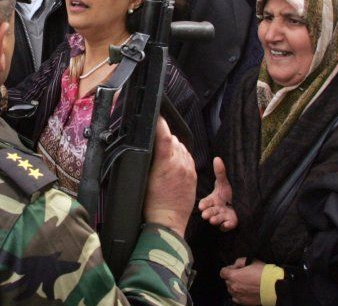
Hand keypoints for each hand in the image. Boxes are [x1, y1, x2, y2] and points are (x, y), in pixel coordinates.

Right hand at [144, 117, 195, 234]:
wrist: (168, 221)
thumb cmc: (152, 203)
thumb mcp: (144, 178)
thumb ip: (149, 159)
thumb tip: (149, 145)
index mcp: (165, 163)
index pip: (164, 136)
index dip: (160, 123)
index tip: (156, 116)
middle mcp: (179, 163)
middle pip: (173, 139)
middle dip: (164, 138)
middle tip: (154, 143)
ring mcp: (188, 168)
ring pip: (181, 147)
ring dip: (173, 147)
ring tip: (164, 156)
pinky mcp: (193, 174)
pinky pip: (188, 157)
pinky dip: (181, 155)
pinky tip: (173, 162)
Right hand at [199, 157, 237, 230]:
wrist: (239, 203)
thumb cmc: (228, 194)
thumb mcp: (224, 183)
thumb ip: (220, 173)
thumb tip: (217, 158)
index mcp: (213, 200)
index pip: (206, 202)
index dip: (204, 204)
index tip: (202, 206)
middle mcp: (216, 209)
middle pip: (210, 212)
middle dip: (208, 214)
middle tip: (205, 215)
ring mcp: (222, 217)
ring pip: (217, 219)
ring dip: (215, 220)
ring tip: (213, 220)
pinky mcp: (229, 223)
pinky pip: (226, 226)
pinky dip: (226, 226)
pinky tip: (227, 224)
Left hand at [220, 258, 264, 304]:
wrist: (272, 287)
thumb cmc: (262, 273)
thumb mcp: (250, 261)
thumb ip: (239, 262)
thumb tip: (235, 265)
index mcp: (233, 276)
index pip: (223, 272)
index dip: (228, 269)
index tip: (234, 269)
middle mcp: (233, 286)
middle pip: (227, 281)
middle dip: (232, 277)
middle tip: (242, 275)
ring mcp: (237, 295)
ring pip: (231, 289)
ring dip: (235, 286)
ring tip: (245, 283)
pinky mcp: (243, 302)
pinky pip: (235, 297)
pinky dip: (238, 294)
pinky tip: (245, 290)